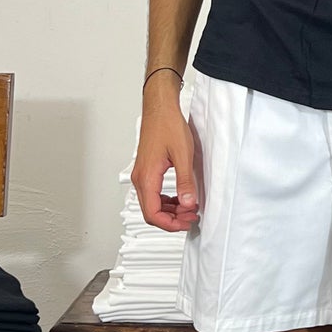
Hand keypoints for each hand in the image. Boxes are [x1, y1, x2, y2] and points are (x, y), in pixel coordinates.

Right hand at [131, 87, 200, 231]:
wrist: (159, 108)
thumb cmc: (167, 125)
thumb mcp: (183, 155)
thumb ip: (185, 182)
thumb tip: (187, 203)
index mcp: (147, 177)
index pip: (152, 213)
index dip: (170, 224)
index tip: (185, 223)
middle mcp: (140, 178)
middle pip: (151, 212)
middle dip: (171, 219)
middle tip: (190, 217)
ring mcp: (142, 174)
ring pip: (152, 203)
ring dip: (169, 210)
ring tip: (188, 208)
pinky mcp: (146, 170)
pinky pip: (153, 193)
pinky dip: (166, 200)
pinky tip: (180, 197)